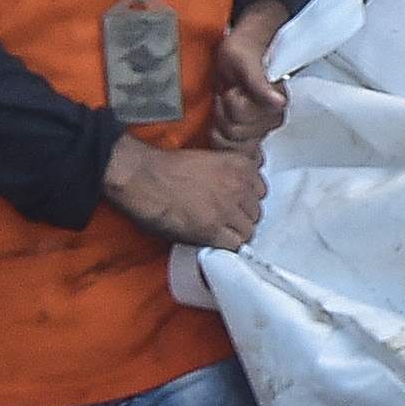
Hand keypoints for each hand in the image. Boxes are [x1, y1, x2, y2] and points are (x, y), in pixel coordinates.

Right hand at [100, 136, 269, 248]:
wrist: (143, 176)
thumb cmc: (166, 167)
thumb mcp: (208, 159)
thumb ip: (229, 173)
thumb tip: (237, 190)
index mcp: (239, 165)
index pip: (261, 191)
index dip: (246, 200)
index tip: (238, 204)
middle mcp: (238, 186)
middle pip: (256, 212)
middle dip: (242, 217)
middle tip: (225, 219)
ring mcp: (227, 209)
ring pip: (248, 231)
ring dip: (235, 233)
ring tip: (219, 231)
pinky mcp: (212, 230)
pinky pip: (234, 245)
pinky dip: (225, 246)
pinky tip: (213, 240)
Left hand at [209, 5, 289, 148]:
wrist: (241, 49)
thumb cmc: (243, 51)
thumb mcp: (246, 62)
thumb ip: (261, 84)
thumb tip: (279, 102)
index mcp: (276, 105)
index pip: (243, 121)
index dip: (231, 104)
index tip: (232, 89)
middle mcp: (271, 121)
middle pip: (236, 134)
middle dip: (224, 112)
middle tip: (228, 92)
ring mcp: (258, 129)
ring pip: (231, 141)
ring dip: (221, 119)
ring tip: (226, 100)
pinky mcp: (246, 133)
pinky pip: (229, 147)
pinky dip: (220, 135)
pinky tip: (222, 118)